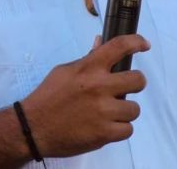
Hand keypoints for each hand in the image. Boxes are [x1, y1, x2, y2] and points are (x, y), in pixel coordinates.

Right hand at [19, 34, 149, 157]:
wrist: (33, 127)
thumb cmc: (49, 96)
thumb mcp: (65, 71)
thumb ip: (87, 59)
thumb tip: (101, 42)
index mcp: (89, 68)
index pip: (119, 46)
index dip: (136, 42)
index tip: (144, 45)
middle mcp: (99, 86)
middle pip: (138, 80)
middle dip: (135, 83)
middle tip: (125, 87)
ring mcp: (103, 111)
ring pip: (134, 108)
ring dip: (125, 110)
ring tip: (112, 112)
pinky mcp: (104, 133)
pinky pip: (128, 130)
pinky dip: (120, 129)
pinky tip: (108, 126)